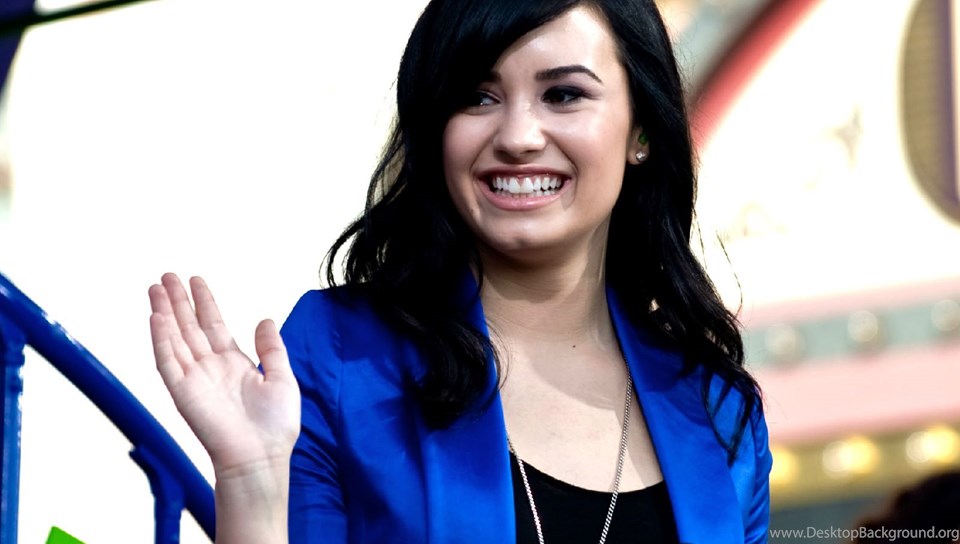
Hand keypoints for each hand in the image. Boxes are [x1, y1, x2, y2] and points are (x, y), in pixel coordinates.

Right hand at [148, 273, 300, 479]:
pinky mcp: (183, 393)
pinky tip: (156, 318)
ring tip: (155, 288)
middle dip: (178, 301)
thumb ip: (272, 348)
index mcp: (233, 363)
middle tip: (167, 276)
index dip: (204, 302)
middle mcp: (210, 367)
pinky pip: (167, 362)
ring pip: (174, 338)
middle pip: (189, 326)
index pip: (213, 325)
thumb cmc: (274, 425)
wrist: (261, 456)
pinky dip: (160, 340)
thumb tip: (265, 319)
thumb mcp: (282, 378)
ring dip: (164, 313)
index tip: (195, 281)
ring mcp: (194, 379)